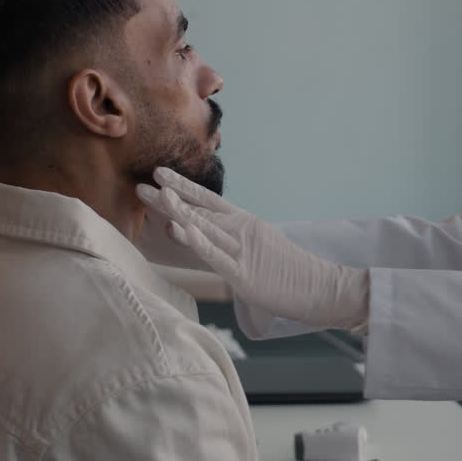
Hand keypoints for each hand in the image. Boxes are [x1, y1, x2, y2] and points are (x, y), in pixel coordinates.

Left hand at [136, 167, 369, 329]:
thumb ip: (233, 240)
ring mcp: (243, 250)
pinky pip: (216, 256)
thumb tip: (203, 235)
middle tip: (140, 185)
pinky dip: (197, 242)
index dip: (183, 187)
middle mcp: (242, 231)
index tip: (160, 174)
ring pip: (205, 227)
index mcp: (246, 223)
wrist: (321, 287)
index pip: (209, 201)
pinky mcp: (244, 274)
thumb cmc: (290, 273)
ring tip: (153, 195)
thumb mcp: (261, 248)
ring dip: (177, 211)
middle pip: (200, 211)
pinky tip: (180, 230)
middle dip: (169, 198)